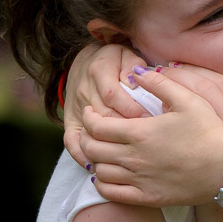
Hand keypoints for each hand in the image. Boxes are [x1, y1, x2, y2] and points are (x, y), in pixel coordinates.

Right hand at [62, 44, 147, 166]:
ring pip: (90, 132)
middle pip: (103, 116)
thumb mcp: (126, 54)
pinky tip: (96, 167)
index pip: (113, 94)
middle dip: (125, 132)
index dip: (132, 110)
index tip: (152, 122)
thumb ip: (133, 64)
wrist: (85, 65)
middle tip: (146, 145)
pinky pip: (71, 142)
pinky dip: (81, 156)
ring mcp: (76, 109)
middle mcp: (84, 90)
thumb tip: (134, 80)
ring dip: (107, 147)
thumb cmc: (115, 62)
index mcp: (99, 70)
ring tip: (126, 161)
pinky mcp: (70, 123)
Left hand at [82, 66, 222, 206]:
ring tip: (100, 151)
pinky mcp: (148, 198)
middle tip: (90, 131)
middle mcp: (134, 158)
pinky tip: (106, 176)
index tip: (90, 112)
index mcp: (139, 132)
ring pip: (98, 171)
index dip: (88, 117)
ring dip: (94, 159)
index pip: (96, 125)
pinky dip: (102, 184)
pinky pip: (111, 194)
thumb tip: (137, 72)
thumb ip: (159, 83)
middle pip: (92, 148)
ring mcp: (139, 180)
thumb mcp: (188, 98)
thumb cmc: (210, 131)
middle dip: (85, 137)